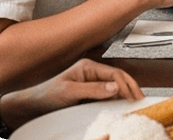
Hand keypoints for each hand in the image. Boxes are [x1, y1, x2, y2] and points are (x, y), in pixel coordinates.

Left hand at [4, 59, 142, 127]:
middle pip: (118, 78)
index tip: (134, 96)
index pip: (115, 73)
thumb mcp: (70, 92)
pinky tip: (122, 104)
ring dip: (125, 93)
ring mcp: (92, 82)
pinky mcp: (90, 92)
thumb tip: (116, 87)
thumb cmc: (46, 96)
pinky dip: (117, 99)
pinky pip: (108, 94)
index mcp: (88, 67)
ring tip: (135, 102)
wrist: (32, 106)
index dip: (127, 84)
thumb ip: (93, 89)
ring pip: (115, 85)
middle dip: (130, 88)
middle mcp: (92, 72)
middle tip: (140, 99)